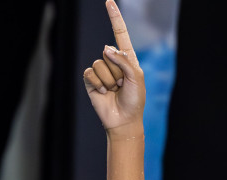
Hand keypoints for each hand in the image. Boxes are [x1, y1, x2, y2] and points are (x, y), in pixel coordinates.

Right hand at [83, 0, 144, 134]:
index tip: (109, 2)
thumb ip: (123, 59)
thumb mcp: (136, 77)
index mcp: (127, 58)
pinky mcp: (91, 80)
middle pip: (109, 52)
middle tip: (122, 85)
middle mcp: (113, 62)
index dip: (115, 17)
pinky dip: (98, 83)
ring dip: (108, 79)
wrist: (124, 120)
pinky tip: (103, 92)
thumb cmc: (134, 100)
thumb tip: (105, 48)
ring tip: (114, 90)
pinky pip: (90, 72)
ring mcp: (102, 71)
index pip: (120, 34)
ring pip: (100, 63)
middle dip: (117, 70)